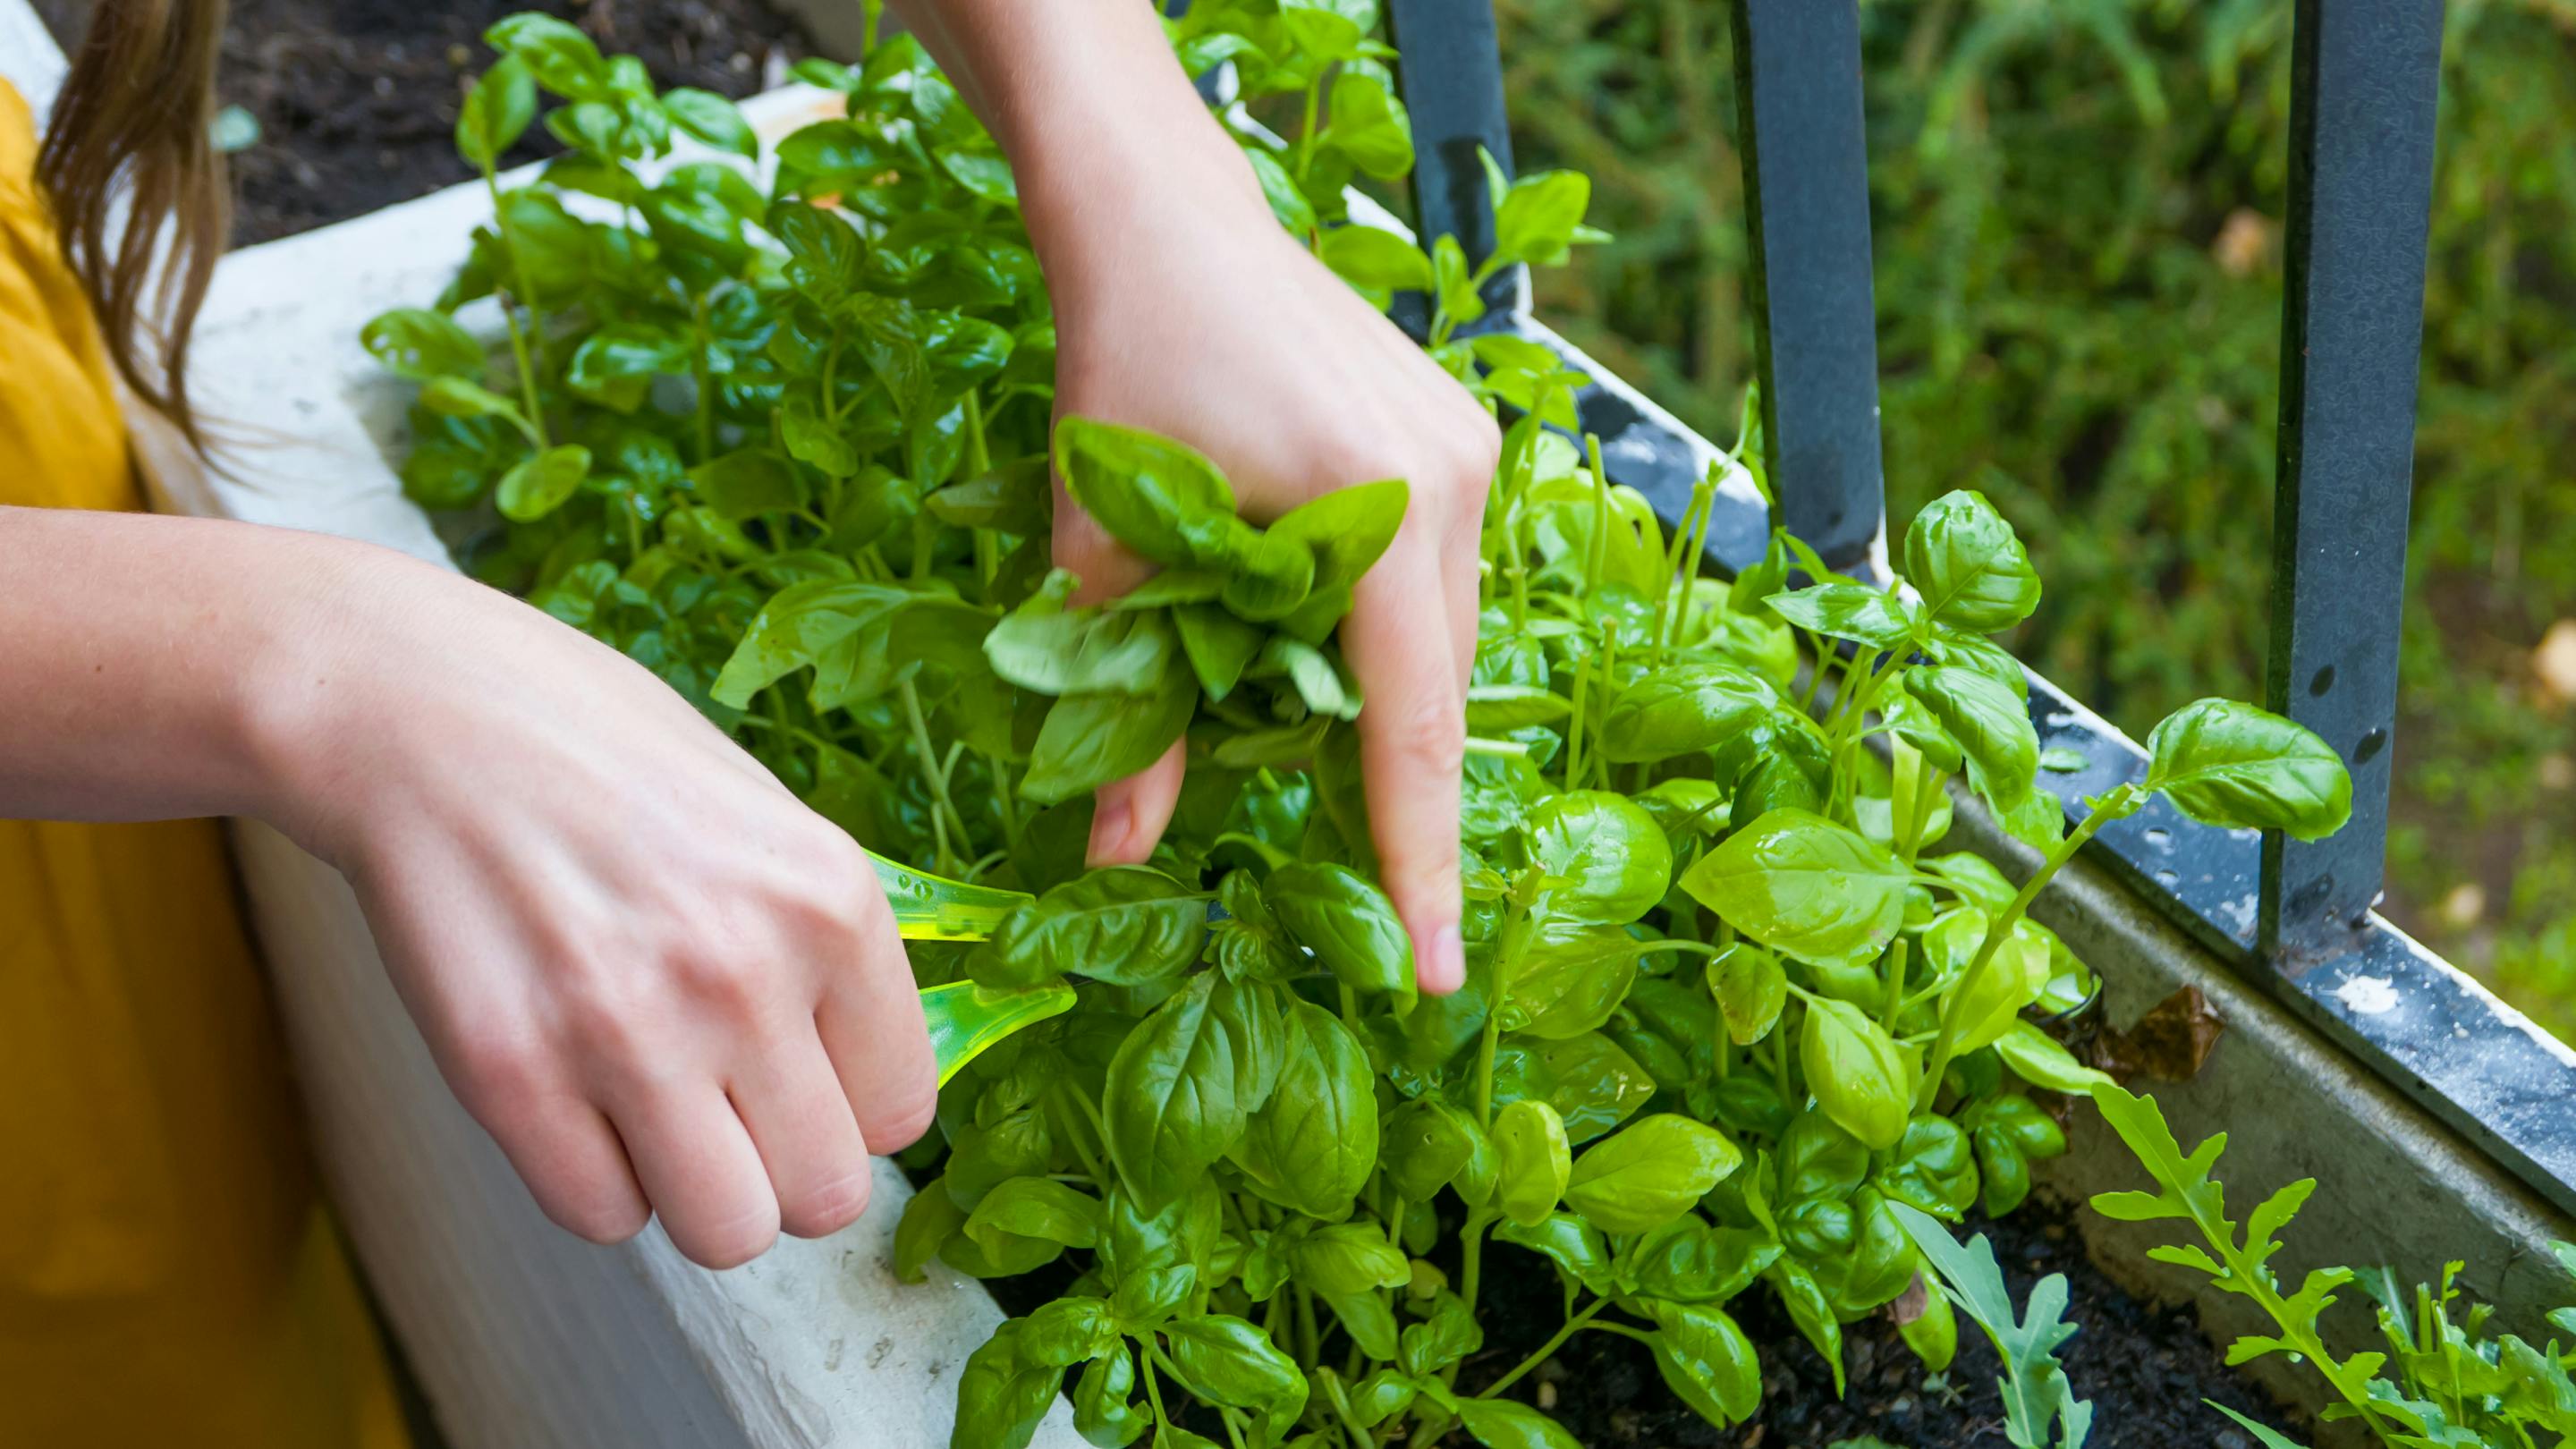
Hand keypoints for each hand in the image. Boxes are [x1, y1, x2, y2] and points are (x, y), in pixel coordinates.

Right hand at [260, 545, 935, 1268]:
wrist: (425, 712)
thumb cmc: (604, 757)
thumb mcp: (769, 822)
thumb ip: (827, 952)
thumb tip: (867, 1086)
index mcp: (830, 903)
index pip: (902, 1114)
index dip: (847, 1109)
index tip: (800, 1076)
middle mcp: (744, 973)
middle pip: (826, 1195)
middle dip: (780, 1169)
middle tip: (728, 1107)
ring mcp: (626, 1031)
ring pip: (725, 1233)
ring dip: (693, 1193)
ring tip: (654, 1110)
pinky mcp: (511, 1074)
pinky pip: (602, 1217)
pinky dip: (594, 1180)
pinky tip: (573, 1094)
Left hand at [1038, 148, 1496, 997]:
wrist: (1162, 220)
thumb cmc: (1122, 366)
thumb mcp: (1106, 550)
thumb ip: (1127, 711)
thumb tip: (1115, 856)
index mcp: (1373, 509)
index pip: (1410, 729)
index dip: (1418, 861)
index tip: (1435, 971)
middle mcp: (1450, 480)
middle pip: (1432, 688)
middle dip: (1390, 789)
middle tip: (1358, 892)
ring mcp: (1469, 449)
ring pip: (1440, 635)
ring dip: (1381, 702)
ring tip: (1302, 741)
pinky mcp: (1459, 433)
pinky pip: (1436, 578)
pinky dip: (1384, 635)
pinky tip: (1318, 647)